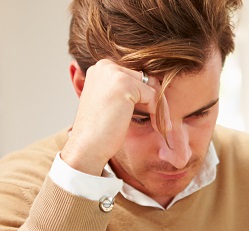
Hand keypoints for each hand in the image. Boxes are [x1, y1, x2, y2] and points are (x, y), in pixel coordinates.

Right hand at [61, 59, 170, 175]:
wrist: (87, 147)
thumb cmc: (101, 130)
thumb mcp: (114, 103)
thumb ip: (128, 91)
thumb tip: (156, 84)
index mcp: (101, 68)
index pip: (136, 76)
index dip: (147, 97)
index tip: (152, 115)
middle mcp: (105, 66)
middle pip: (146, 79)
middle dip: (156, 101)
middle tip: (160, 122)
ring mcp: (113, 73)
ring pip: (152, 86)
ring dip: (160, 108)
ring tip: (161, 126)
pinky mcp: (124, 84)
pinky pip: (153, 96)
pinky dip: (158, 112)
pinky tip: (156, 127)